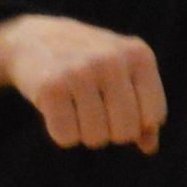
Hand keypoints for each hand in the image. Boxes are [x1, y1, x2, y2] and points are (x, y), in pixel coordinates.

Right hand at [0, 14, 167, 151]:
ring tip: (73, 105)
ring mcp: (80, 71)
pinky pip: (66, 137)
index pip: (154, 117)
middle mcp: (112, 60)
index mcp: (138, 55)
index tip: (118, 104)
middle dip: (110, 131)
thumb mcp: (124, 76)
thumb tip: (150, 148)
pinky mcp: (50, 86)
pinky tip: (56, 108)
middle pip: (126, 132)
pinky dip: (60, 132)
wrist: (32, 39)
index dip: (136, 121)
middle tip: (93, 108)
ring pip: (96, 138)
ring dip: (84, 132)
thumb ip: (146, 111)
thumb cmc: (88, 64)